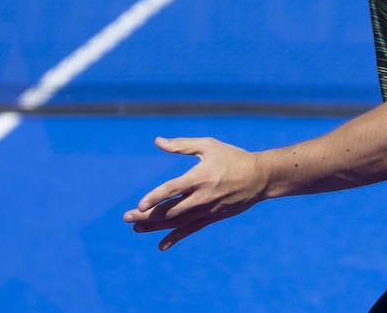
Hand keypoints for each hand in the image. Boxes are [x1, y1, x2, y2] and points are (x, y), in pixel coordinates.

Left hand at [123, 136, 267, 250]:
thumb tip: (158, 142)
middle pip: (170, 210)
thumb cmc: (232, 157)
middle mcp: (201, 197)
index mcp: (199, 177)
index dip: (155, 197)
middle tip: (127, 217)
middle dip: (147, 215)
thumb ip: (182, 145)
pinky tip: (161, 245)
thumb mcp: (208, 145)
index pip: (172, 189)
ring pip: (177, 222)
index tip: (140, 204)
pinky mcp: (212, 218)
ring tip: (136, 228)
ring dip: (155, 226)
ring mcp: (207, 210)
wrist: (259, 177)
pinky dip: (175, 238)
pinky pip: (190, 230)